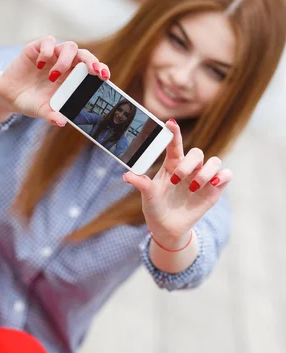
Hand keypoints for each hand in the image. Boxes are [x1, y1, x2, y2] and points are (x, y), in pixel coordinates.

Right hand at [0, 36, 109, 125]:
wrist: (9, 96)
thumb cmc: (32, 102)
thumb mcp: (42, 111)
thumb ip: (52, 115)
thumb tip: (61, 122)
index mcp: (72, 78)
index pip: (91, 69)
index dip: (100, 69)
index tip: (105, 77)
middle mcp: (65, 64)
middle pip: (84, 55)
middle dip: (91, 61)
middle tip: (93, 70)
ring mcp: (52, 56)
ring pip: (69, 47)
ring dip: (65, 60)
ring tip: (53, 75)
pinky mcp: (37, 49)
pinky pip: (48, 42)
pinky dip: (47, 51)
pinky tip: (39, 65)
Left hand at [123, 119, 231, 243]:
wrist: (167, 228)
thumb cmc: (156, 207)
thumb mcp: (147, 196)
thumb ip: (141, 183)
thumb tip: (126, 175)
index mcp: (172, 164)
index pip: (175, 144)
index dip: (174, 133)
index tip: (170, 124)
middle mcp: (190, 168)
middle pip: (196, 153)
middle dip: (188, 164)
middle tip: (176, 180)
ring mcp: (203, 178)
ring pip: (214, 161)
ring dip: (205, 172)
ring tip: (192, 187)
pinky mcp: (215, 190)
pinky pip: (226, 175)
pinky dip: (223, 176)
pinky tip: (214, 183)